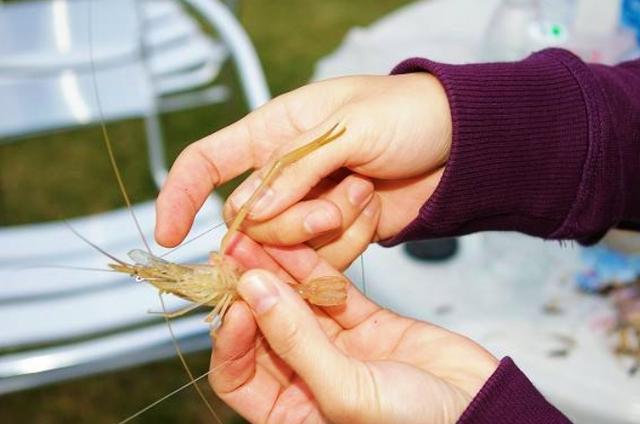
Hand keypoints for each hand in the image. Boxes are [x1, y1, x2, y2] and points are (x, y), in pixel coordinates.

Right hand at [156, 74, 451, 269]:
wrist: (456, 144)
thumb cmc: (404, 113)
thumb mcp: (349, 127)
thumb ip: (297, 167)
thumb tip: (250, 210)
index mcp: (273, 131)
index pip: (207, 162)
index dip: (180, 195)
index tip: (170, 234)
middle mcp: (283, 174)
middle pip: (249, 221)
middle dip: (289, 223)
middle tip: (333, 204)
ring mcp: (308, 207)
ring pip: (287, 246)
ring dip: (328, 228)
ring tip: (364, 191)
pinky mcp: (335, 236)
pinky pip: (323, 259)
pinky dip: (351, 239)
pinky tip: (373, 207)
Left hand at [210, 235, 497, 423]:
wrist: (485, 415)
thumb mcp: (346, 391)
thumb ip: (297, 340)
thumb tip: (254, 292)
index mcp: (292, 415)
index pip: (239, 374)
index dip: (232, 336)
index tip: (240, 297)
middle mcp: (308, 382)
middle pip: (264, 330)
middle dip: (249, 291)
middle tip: (234, 251)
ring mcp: (338, 350)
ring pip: (296, 305)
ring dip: (277, 271)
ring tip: (257, 234)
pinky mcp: (367, 326)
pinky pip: (333, 293)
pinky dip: (317, 269)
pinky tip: (299, 242)